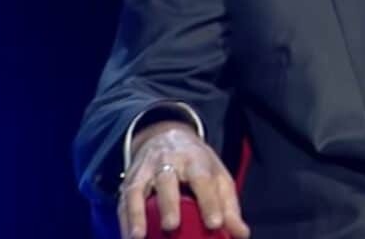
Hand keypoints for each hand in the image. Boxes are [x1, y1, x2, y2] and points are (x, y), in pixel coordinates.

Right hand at [117, 120, 250, 238]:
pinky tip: (128, 237)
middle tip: (172, 226)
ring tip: (139, 237)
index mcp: (195, 160)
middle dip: (169, 204)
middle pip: (167, 180)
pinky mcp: (129, 181)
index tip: (215, 224)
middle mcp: (168, 161)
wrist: (168, 136)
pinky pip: (123, 200)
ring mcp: (145, 170)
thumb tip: (241, 234)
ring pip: (139, 189)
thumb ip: (228, 206)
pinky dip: (124, 220)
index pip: (203, 180)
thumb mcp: (217, 177)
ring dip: (137, 213)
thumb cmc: (198, 164)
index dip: (209, 202)